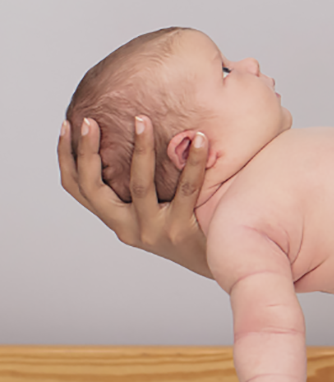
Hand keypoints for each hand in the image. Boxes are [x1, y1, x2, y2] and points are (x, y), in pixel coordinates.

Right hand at [58, 114, 210, 276]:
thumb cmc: (188, 226)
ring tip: (141, 119)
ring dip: (139, 149)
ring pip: (140, 185)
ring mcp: (152, 230)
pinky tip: (200, 138)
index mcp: (117, 219)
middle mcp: (127, 227)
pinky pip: (187, 189)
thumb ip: (144, 183)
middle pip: (95, 188)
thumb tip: (137, 132)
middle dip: (87, 152)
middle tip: (89, 120)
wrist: (219, 262)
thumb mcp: (156, 209)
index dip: (66, 158)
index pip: (79, 189)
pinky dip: (194, 161)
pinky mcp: (181, 230)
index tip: (67, 125)